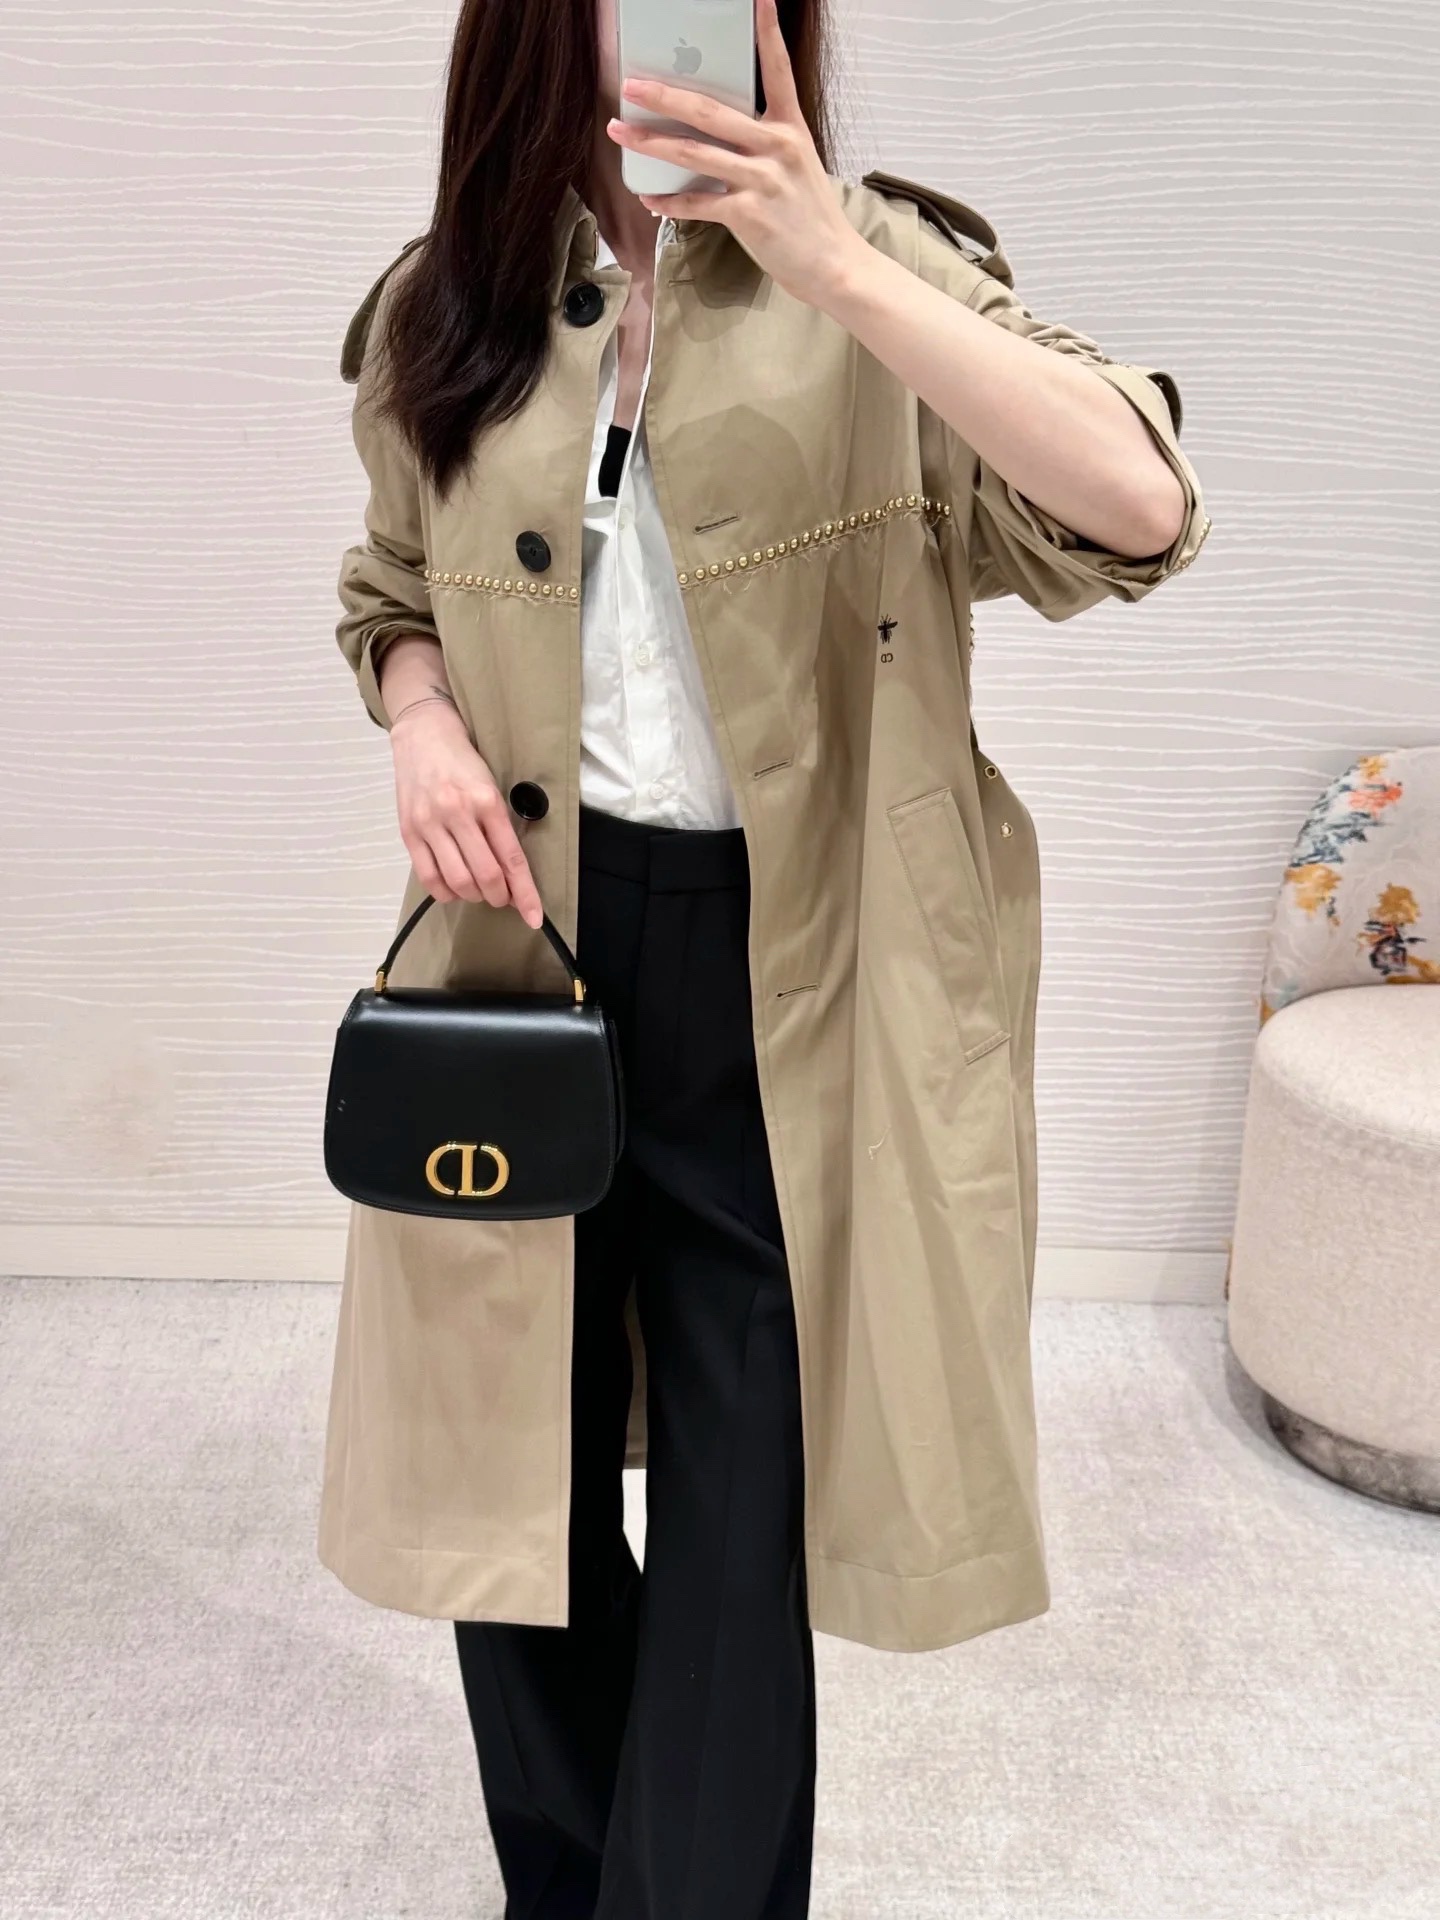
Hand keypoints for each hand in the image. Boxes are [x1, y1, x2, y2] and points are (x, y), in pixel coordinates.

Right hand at [389, 704, 544, 928]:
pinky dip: (446, 892)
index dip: (525, 894)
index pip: (512, 858)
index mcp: (487, 801)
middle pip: (485, 875)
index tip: (534, 917)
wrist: (423, 735)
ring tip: (480, 890)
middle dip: (499, 896)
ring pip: (458, 881)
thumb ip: (500, 828)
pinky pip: (428, 877)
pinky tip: (454, 887)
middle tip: (503, 896)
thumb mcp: (492, 787)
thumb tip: (512, 875)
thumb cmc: (464, 762)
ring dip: (475, 896)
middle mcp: (458, 812)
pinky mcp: (409, 832)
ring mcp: (430, 823)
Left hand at [604, 0, 861, 308]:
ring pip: (694, 153)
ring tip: (619, 132)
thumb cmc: (810, 218)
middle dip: (665, 95)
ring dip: (650, 143)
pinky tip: (649, 198)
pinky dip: (669, 202)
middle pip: (710, 111)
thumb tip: (711, 137)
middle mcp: (776, 147)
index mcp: (790, 128)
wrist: (834, 264)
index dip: (766, 31)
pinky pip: (697, 203)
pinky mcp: (749, 215)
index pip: (778, 69)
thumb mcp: (797, 167)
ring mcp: (762, 180)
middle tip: (631, 84)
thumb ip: (762, 145)